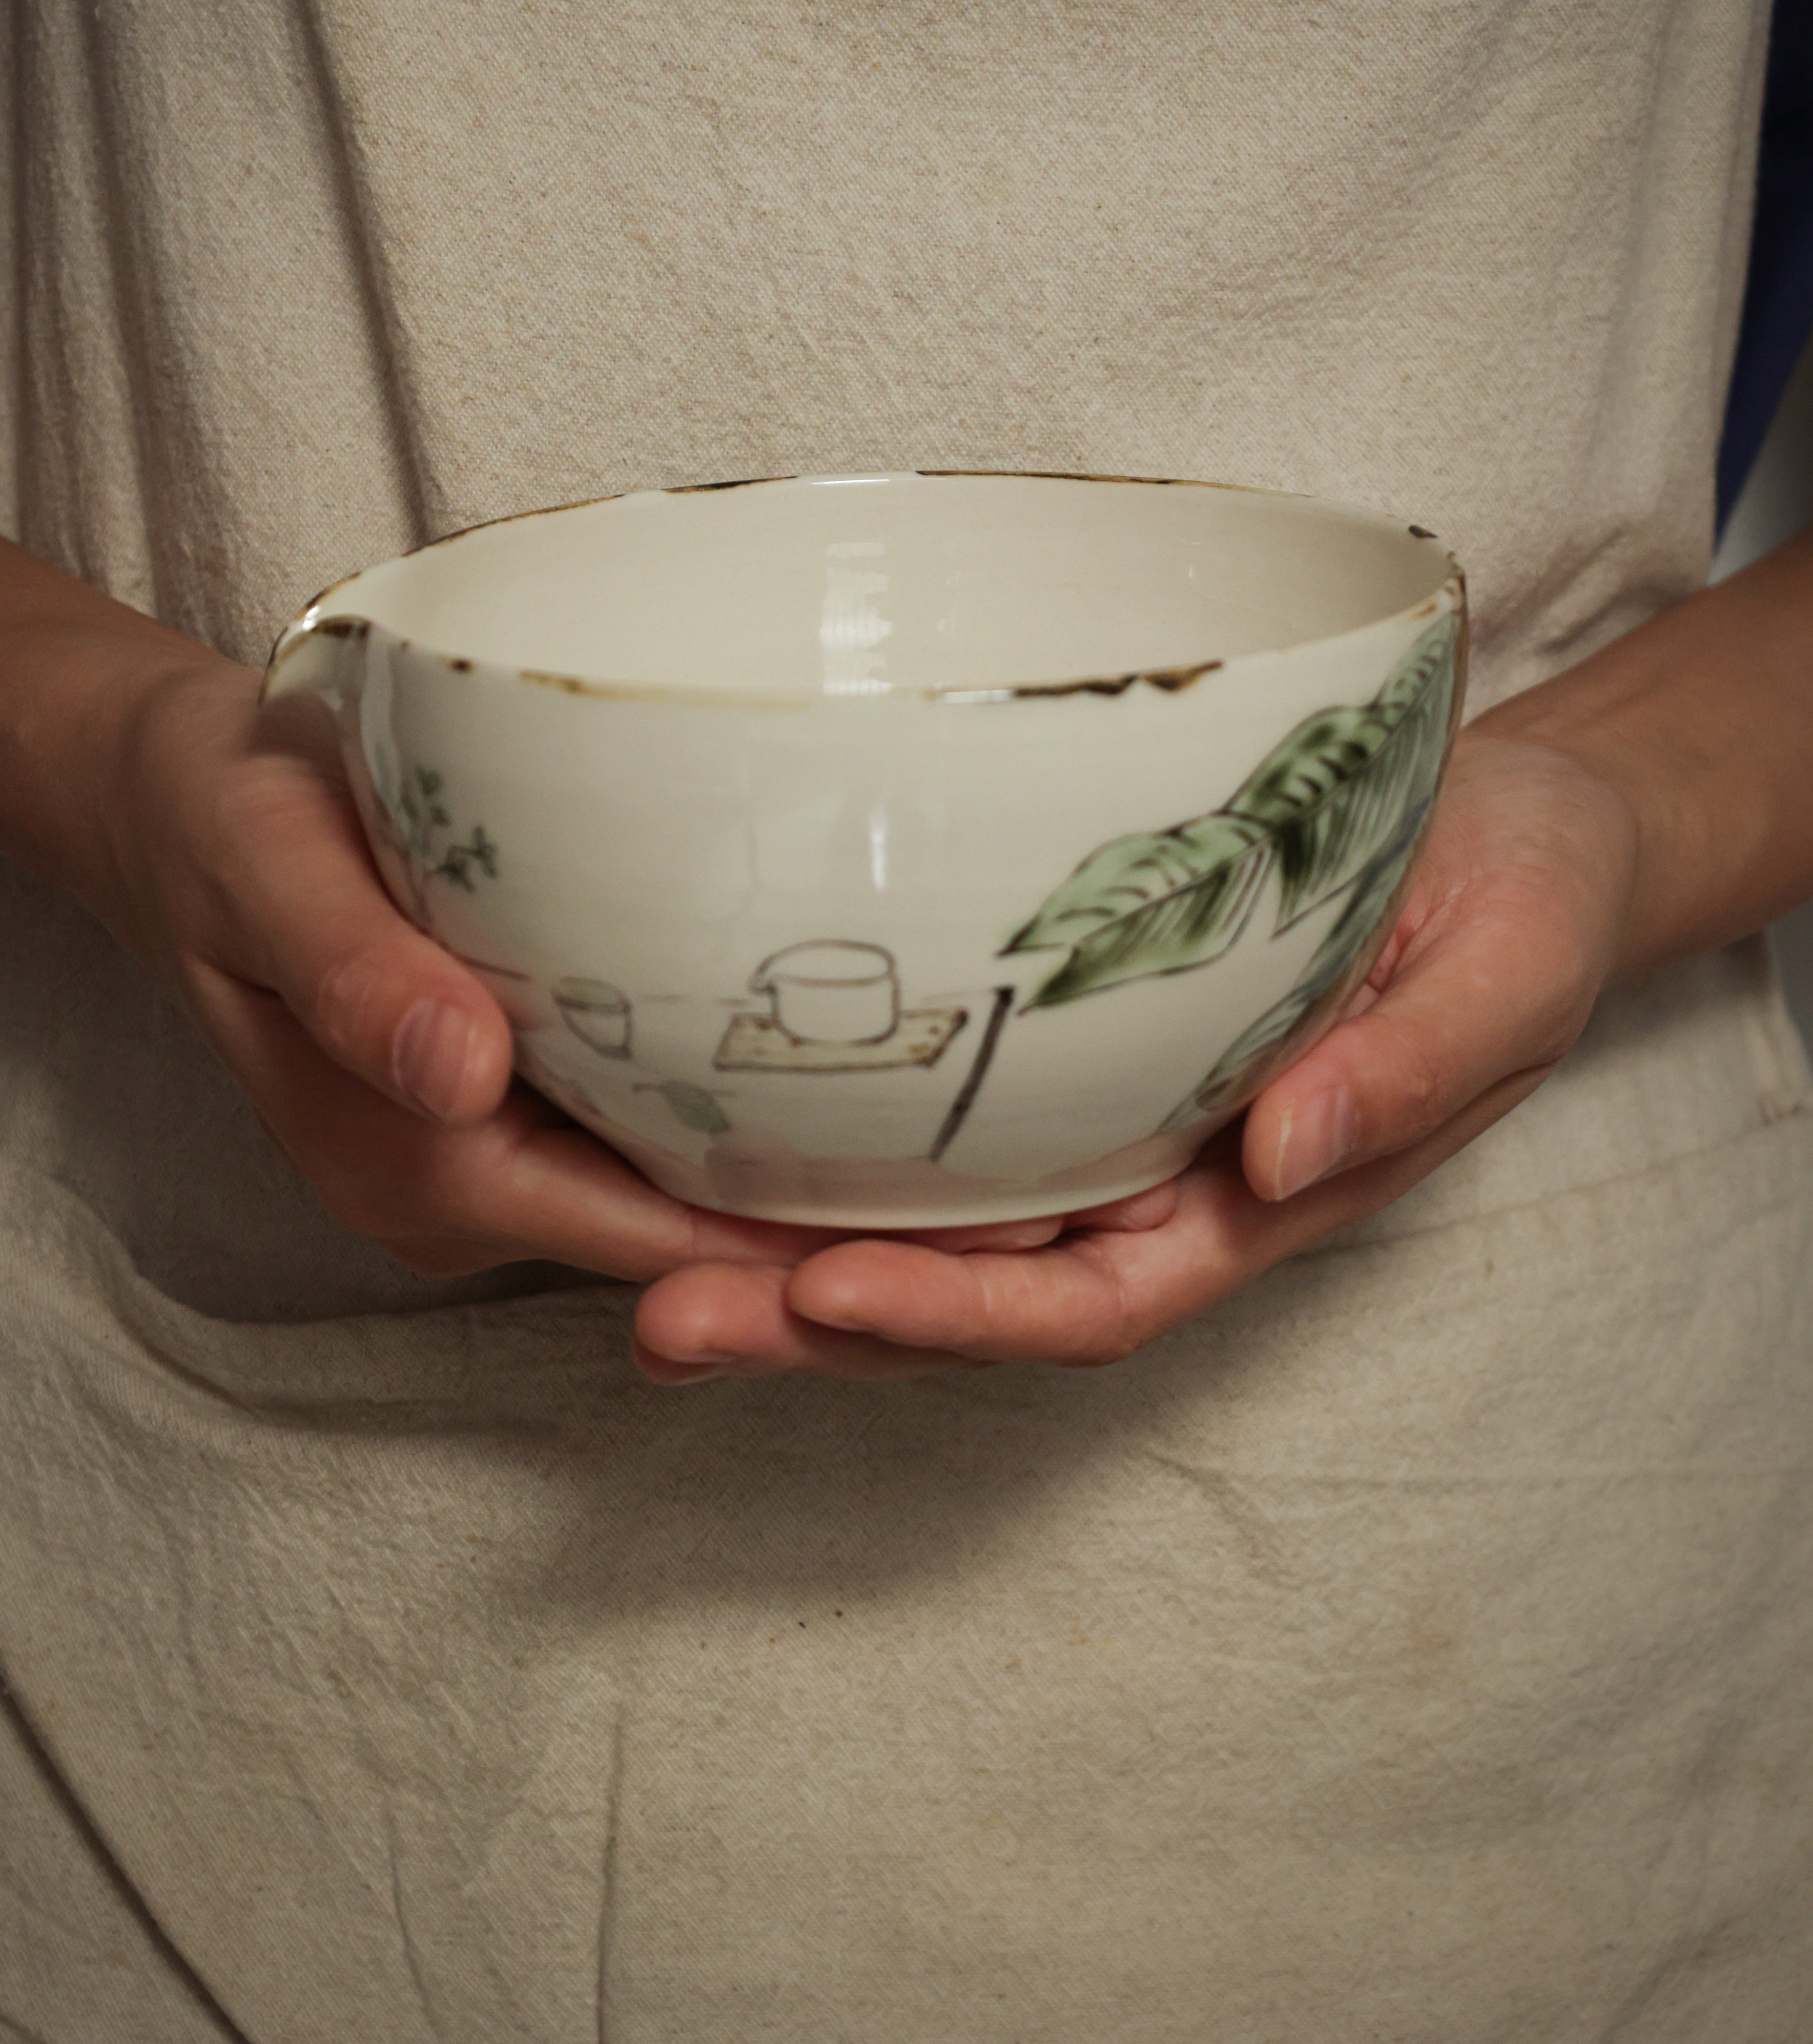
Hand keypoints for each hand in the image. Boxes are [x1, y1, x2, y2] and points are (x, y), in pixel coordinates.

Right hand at [81, 648, 1068, 1286]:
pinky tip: (871, 1095)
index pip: (642, 1231)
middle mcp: (462, 1188)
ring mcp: (490, 1159)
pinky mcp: (512, 1111)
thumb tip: (458, 1075)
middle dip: (842, 1242)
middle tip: (1043, 1208)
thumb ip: (354, 971)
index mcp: (414, 1161)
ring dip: (816, 1194)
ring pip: (678, 1202)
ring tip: (1005, 1166)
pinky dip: (753, 1129)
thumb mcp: (266, 866)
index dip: (796, 1247)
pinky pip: (653, 1143)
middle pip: (682, 1242)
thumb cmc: (225, 814)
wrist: (183, 803)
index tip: (956, 1241)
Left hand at [629, 728, 1641, 1379]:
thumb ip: (1406, 1076)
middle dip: (812, 1319)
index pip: (1089, 1304)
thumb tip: (1280, 1155)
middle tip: (651, 1312)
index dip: (959, 1315)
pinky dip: (817, 1128)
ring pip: (922, 1211)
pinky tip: (695, 1114)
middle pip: (967, 1287)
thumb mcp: (1507, 978)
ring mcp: (1094, 1116)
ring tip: (619, 1241)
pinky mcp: (1055, 1032)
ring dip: (776, 1242)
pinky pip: (931, 1108)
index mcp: (1252, 1203)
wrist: (1508, 822)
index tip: (826, 1293)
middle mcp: (1152, 1181)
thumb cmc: (1523, 901)